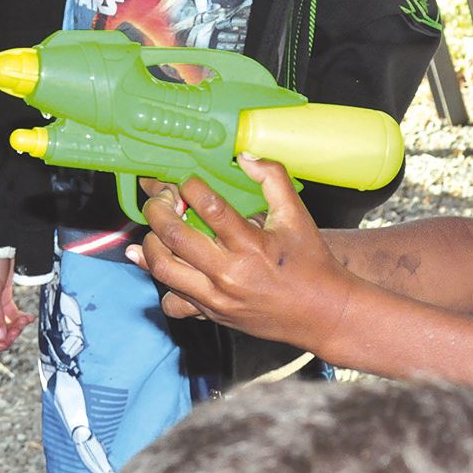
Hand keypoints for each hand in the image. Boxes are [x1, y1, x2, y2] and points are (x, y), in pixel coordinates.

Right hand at [0, 257, 33, 354]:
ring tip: (24, 321)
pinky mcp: (1, 299)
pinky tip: (28, 317)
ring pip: (0, 328)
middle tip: (17, 331)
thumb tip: (0, 336)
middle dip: (3, 337)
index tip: (3, 343)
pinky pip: (9, 317)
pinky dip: (18, 319)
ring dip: (13, 328)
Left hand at [130, 156, 355, 355]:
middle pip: (174, 236)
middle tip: (161, 199)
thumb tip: (245, 157)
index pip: (210, 208)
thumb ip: (273, 179)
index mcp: (253, 244)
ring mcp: (217, 297)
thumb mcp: (297, 216)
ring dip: (151, 243)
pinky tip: (168, 267)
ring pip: (163, 269)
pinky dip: (164, 284)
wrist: (321, 312)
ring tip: (158, 229)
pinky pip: (172, 302)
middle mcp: (230, 273)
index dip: (191, 187)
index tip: (188, 181)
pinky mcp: (212, 314)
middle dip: (158, 210)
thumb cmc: (311, 261)